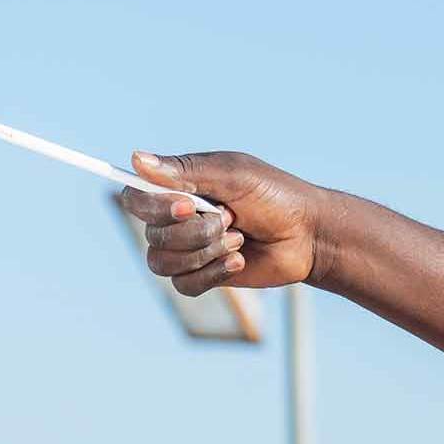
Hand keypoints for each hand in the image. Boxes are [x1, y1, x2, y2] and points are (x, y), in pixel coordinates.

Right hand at [116, 150, 322, 295]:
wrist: (308, 234)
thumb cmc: (274, 196)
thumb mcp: (234, 174)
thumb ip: (186, 170)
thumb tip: (136, 159)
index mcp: (180, 187)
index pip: (137, 198)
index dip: (153, 206)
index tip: (188, 206)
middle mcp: (178, 219)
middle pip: (152, 234)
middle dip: (195, 231)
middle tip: (230, 218)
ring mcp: (189, 249)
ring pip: (163, 263)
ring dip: (204, 252)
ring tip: (238, 239)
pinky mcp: (202, 276)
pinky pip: (184, 284)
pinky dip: (212, 273)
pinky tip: (239, 261)